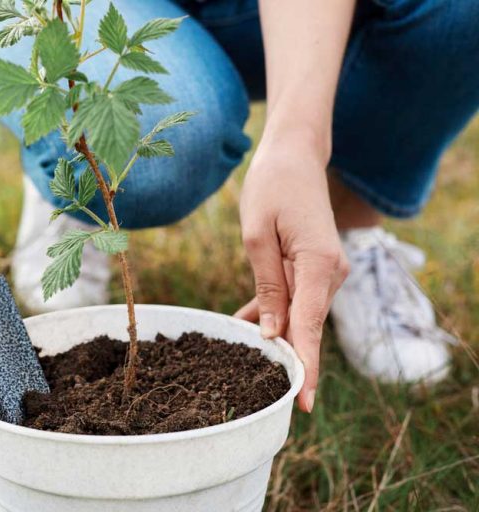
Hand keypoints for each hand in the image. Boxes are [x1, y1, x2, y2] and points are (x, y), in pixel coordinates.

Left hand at [235, 132, 348, 412]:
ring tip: (240, 360)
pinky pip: (293, 299)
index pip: (310, 327)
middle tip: (262, 393)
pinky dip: (270, 312)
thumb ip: (268, 286)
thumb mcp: (258, 235)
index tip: (303, 403)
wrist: (293, 156)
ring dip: (273, 334)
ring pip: (297, 315)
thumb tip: (272, 332)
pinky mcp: (313, 267)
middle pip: (307, 327)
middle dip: (288, 359)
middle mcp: (331, 273)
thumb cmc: (273, 187)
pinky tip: (243, 325)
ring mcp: (324, 272)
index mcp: (320, 265)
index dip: (305, 367)